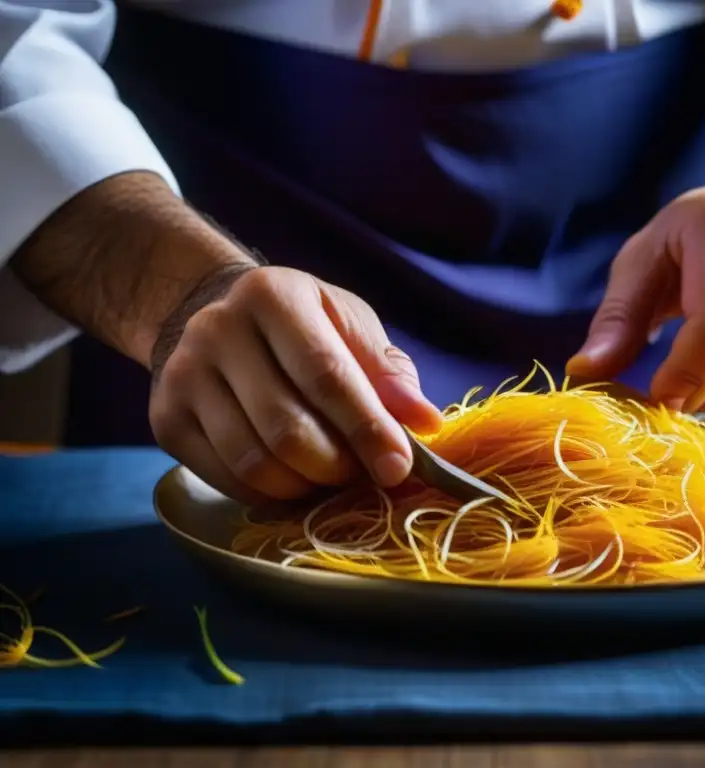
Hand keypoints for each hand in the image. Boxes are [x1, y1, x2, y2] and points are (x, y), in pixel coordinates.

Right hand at [149, 266, 442, 504]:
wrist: (210, 315)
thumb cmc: (301, 325)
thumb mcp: (348, 325)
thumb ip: (388, 372)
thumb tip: (425, 423)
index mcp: (273, 295)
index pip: (325, 374)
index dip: (366, 428)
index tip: (399, 468)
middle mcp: (218, 330)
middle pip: (286, 429)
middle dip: (338, 466)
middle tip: (363, 474)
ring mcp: (183, 376)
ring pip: (254, 463)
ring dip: (306, 487)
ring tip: (332, 477)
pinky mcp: (165, 419)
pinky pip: (227, 481)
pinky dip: (272, 496)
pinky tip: (296, 483)